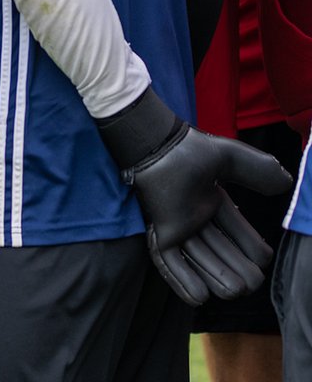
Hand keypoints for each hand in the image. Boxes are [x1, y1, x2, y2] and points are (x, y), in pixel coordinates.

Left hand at [98, 88, 291, 305]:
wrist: (157, 146)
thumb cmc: (187, 148)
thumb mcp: (228, 157)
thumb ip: (256, 169)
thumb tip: (286, 181)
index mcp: (212, 201)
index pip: (237, 230)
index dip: (251, 245)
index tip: (264, 256)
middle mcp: (196, 216)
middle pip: (221, 251)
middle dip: (238, 269)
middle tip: (252, 281)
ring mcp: (177, 225)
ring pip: (200, 259)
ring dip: (217, 278)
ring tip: (235, 291)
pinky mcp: (161, 230)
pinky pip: (168, 262)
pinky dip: (182, 281)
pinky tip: (200, 297)